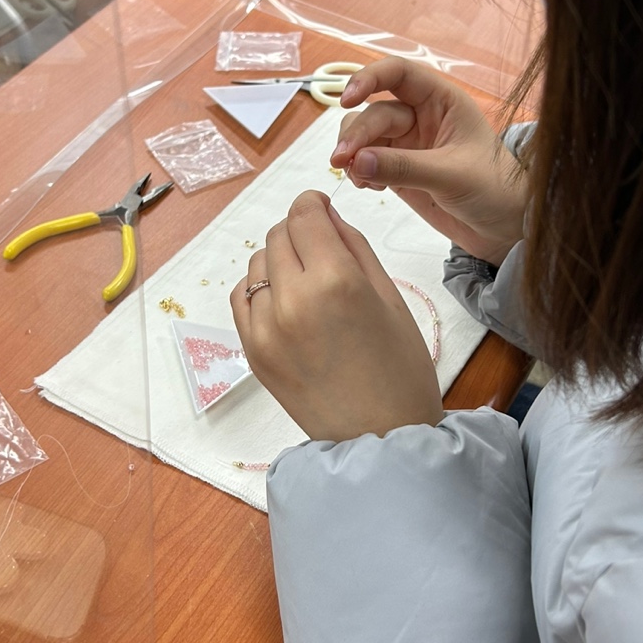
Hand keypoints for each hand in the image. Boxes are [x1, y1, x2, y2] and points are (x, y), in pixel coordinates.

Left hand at [231, 190, 443, 443]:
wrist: (379, 439)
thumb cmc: (400, 371)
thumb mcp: (391, 298)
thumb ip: (355, 247)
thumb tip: (327, 215)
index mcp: (336, 281)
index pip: (305, 215)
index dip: (313, 204)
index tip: (321, 208)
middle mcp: (292, 299)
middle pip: (278, 235)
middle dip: (298, 231)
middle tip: (321, 248)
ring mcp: (265, 328)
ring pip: (258, 263)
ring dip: (279, 259)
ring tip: (307, 280)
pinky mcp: (253, 351)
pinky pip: (242, 297)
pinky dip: (259, 288)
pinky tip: (285, 300)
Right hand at [332, 57, 528, 265]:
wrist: (505, 229)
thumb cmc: (495, 191)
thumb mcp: (452, 176)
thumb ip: (404, 167)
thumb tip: (357, 161)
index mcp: (443, 101)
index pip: (398, 74)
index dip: (368, 79)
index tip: (347, 100)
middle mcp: (422, 116)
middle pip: (375, 112)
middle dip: (356, 135)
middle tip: (341, 162)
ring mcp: (408, 144)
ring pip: (365, 137)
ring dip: (352, 154)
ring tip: (355, 179)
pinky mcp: (399, 171)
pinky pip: (367, 162)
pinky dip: (359, 172)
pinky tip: (368, 187)